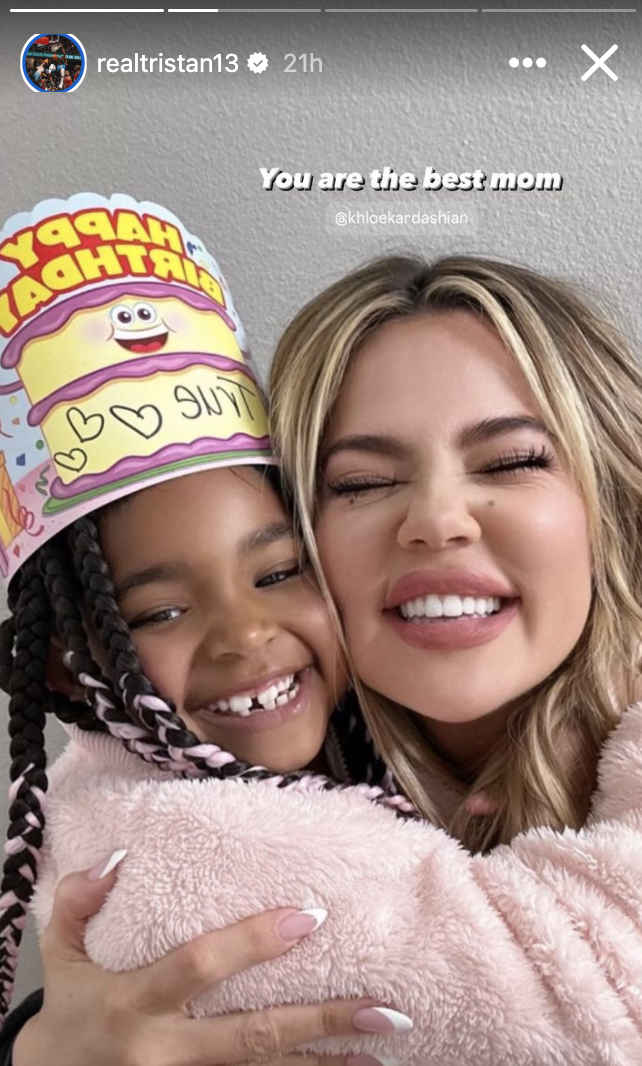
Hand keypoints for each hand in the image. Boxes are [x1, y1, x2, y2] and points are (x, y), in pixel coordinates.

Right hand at [14, 852, 403, 1065]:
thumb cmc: (65, 1014)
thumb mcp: (58, 955)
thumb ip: (78, 902)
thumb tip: (118, 856)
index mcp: (134, 1002)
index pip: (201, 967)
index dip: (253, 942)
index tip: (312, 915)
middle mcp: (164, 1052)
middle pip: (252, 1037)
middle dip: (320, 1023)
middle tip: (384, 1010)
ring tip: (380, 1053)